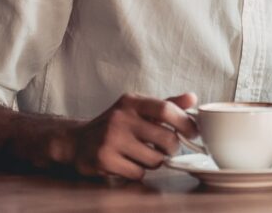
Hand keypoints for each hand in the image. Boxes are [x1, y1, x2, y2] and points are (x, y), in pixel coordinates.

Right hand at [66, 92, 197, 179]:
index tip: (193, 132)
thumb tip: (192, 98)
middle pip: (166, 138)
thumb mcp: (139, 108)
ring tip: (146, 154)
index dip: (185, 123)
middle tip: (169, 148)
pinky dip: (140, 171)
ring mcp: (110, 140)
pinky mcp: (104, 160)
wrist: (78, 141)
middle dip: (173, 148)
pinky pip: (138, 172)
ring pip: (154, 159)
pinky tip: (130, 163)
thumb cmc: (117, 123)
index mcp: (132, 102)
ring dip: (156, 161)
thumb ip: (167, 104)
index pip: (166, 109)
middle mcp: (120, 118)